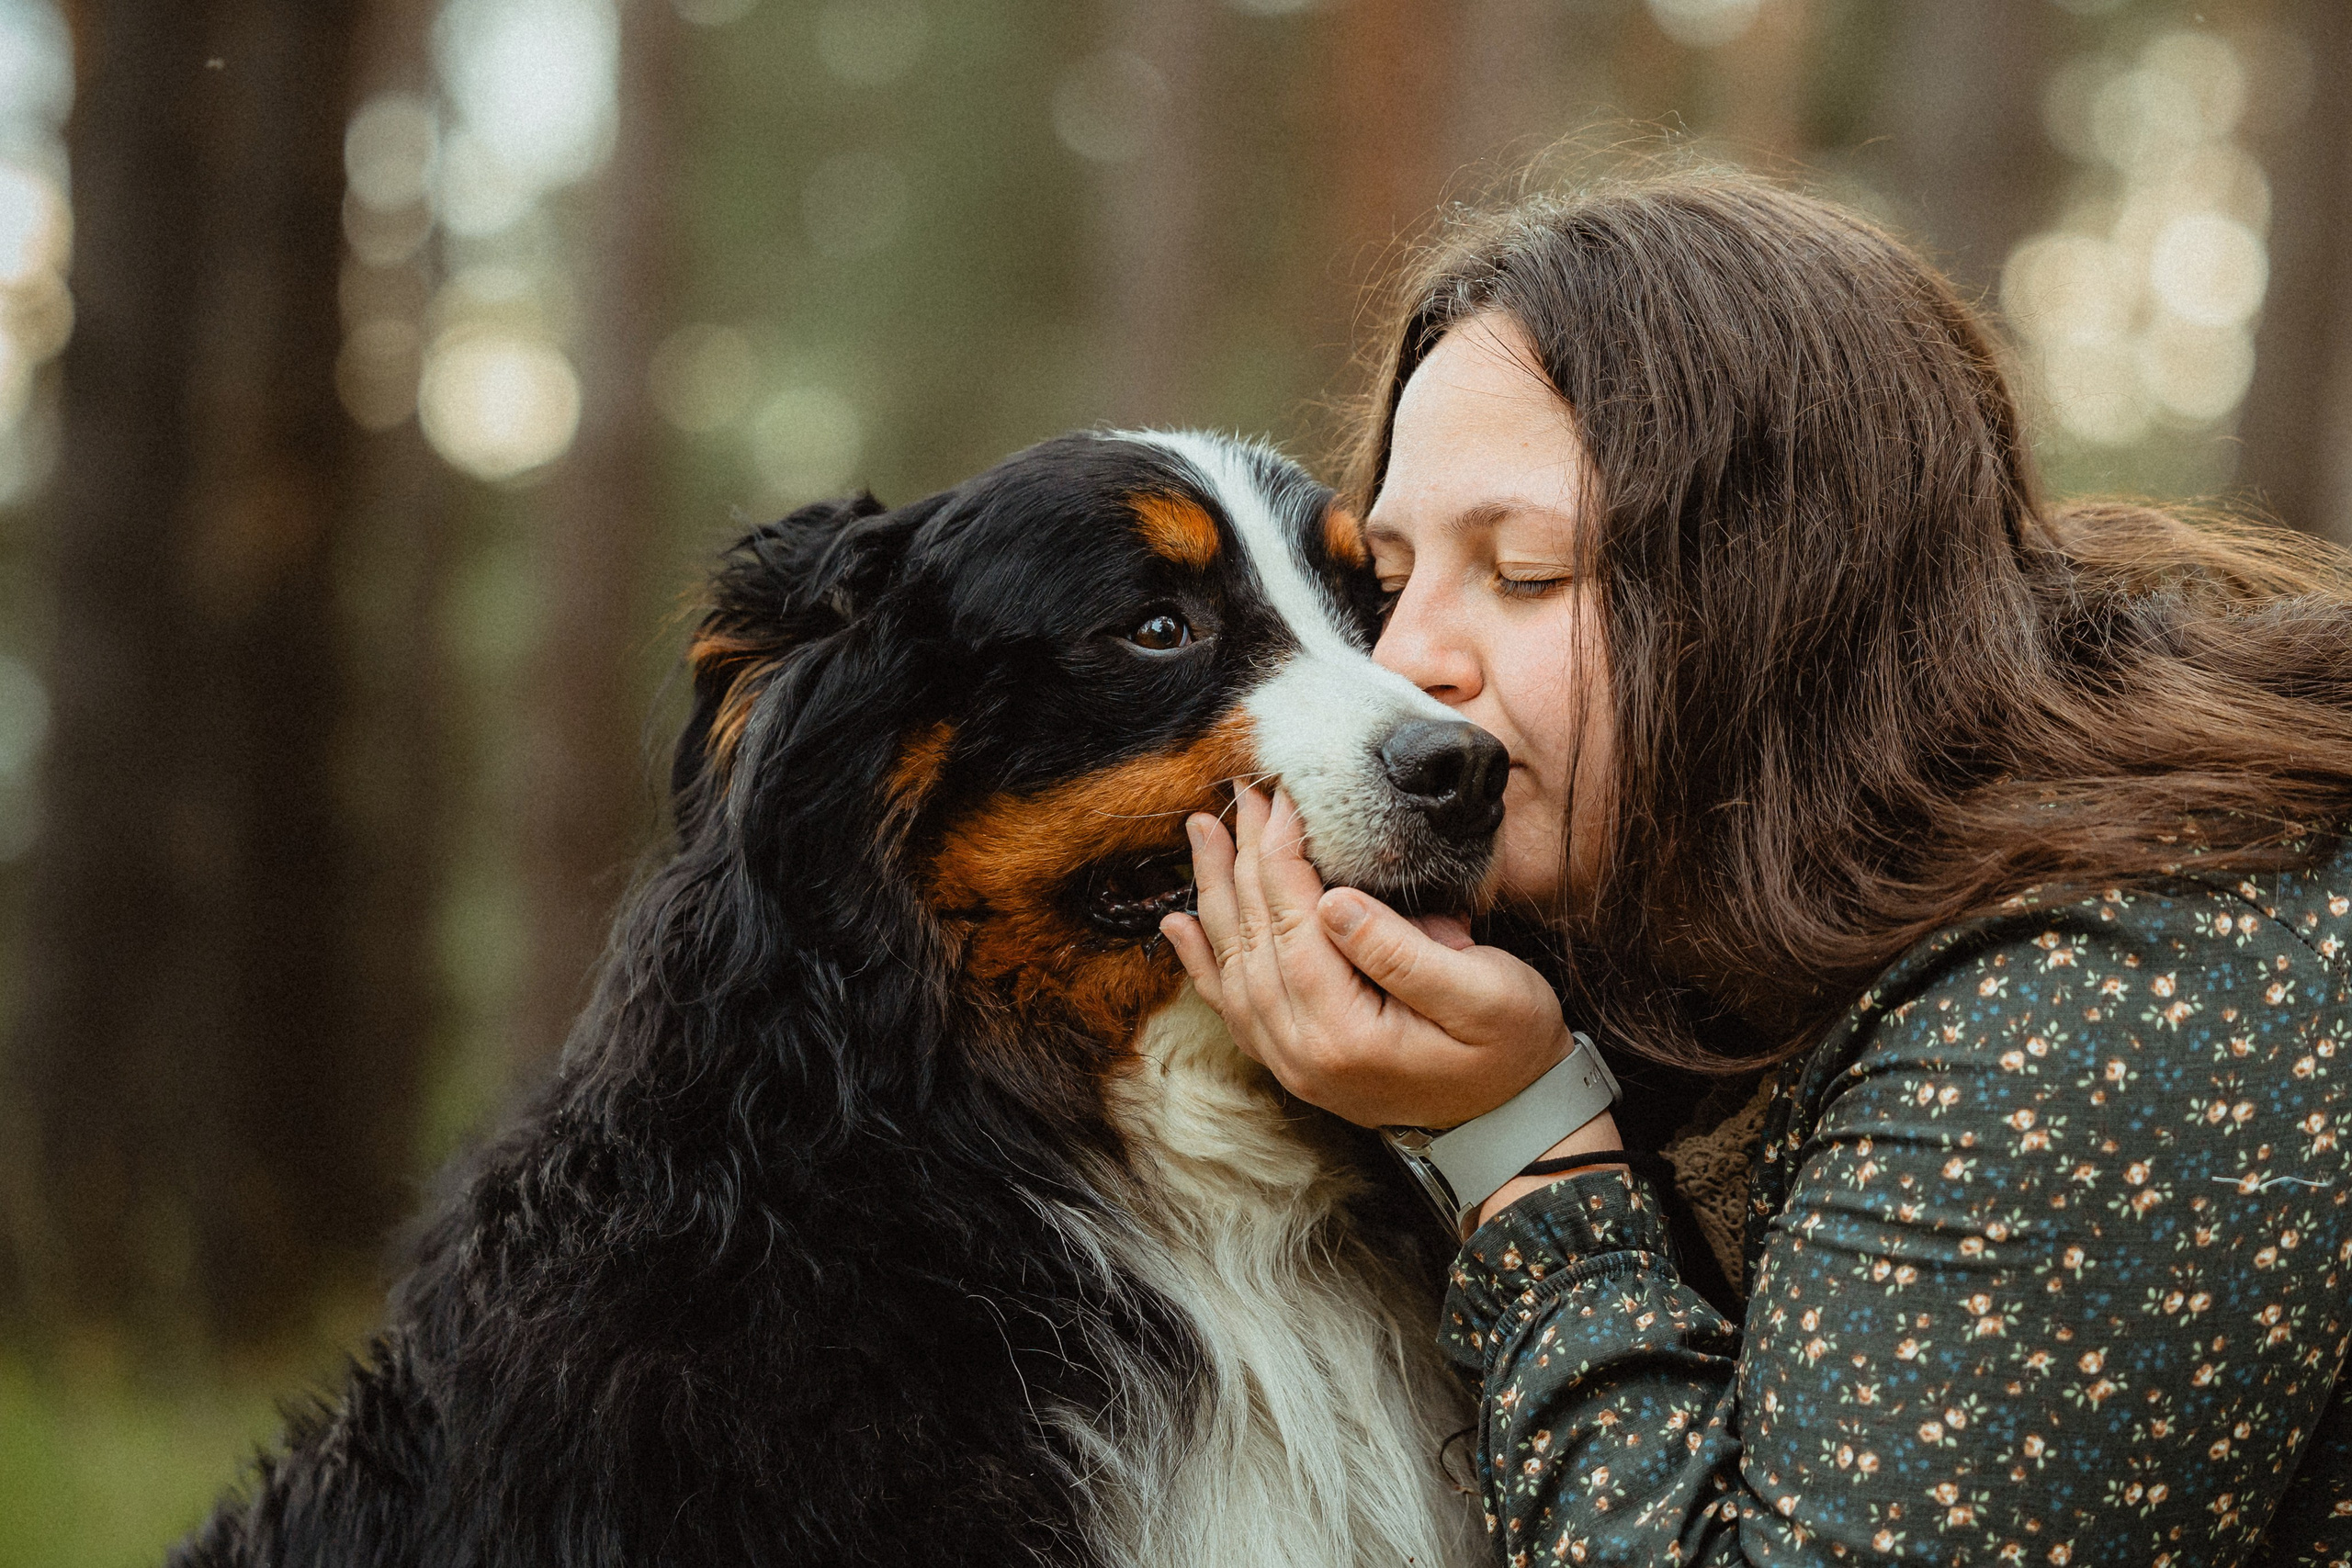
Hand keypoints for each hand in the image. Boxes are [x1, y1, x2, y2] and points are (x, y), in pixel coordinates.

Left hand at [1158, 784, 1579, 1130]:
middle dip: (1244, 856)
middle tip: (1242, 790)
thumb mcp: (1485, 994)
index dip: (1283, 853)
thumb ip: (1403, 953)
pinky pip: (1232, 1006)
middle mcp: (1303, 1054)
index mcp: (1347, 1034)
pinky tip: (1178, 923)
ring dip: (1216, 893)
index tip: (1283, 794)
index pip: (1295, 925)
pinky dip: (1203, 961)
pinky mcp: (1292, 1061)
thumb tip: (1332, 902)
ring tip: (1202, 831)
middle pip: (1256, 938)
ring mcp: (1291, 1063)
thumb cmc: (1510, 1046)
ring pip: (1234, 965)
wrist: (1510, 1119)